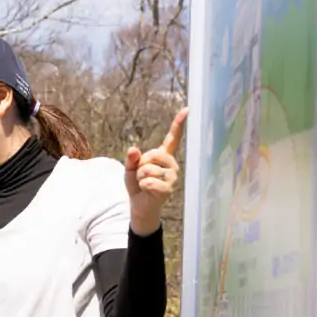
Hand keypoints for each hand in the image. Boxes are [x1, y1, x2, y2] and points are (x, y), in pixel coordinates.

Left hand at [125, 107, 186, 235]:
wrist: (140, 206)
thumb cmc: (137, 185)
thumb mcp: (130, 170)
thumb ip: (131, 159)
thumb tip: (133, 149)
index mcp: (164, 157)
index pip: (172, 139)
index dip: (178, 124)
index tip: (186, 110)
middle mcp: (172, 164)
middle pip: (152, 154)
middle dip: (141, 165)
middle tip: (143, 175)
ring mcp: (172, 176)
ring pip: (148, 169)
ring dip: (140, 177)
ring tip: (145, 184)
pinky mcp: (169, 188)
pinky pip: (149, 182)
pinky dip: (142, 186)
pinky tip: (147, 190)